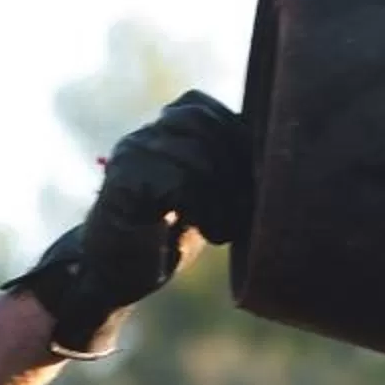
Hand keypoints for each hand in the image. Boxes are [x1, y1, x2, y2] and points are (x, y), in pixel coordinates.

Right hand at [8, 91, 251, 358]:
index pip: (202, 107)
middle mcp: (142, 138)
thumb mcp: (204, 196)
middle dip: (235, 165)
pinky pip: (181, 182)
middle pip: (203, 124)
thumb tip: (274, 151)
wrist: (110, 276)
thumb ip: (225, 167)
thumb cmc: (164, 239)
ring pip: (198, 155)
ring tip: (224, 228)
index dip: (235, 137)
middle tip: (243, 207)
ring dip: (224, 196)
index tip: (250, 179)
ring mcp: (130, 158)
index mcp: (158, 132)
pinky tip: (212, 233)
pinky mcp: (125, 185)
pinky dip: (208, 210)